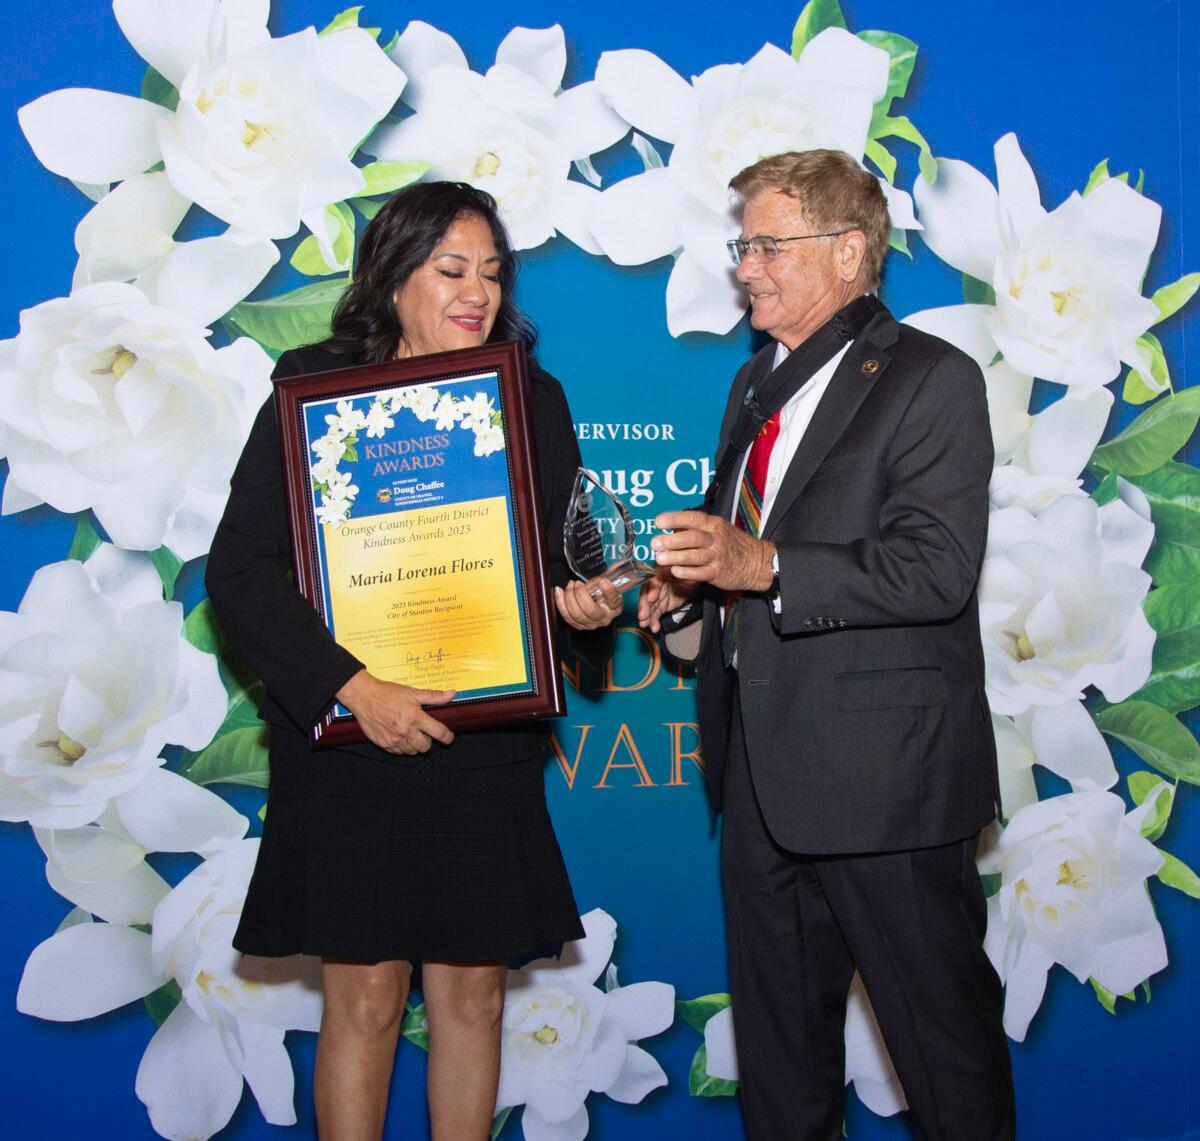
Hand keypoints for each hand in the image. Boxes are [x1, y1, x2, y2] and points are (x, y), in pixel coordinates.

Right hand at [335, 669, 454, 755]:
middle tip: (424, 732)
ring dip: (415, 745)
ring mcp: (394, 739)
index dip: (448, 737)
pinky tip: (400, 736)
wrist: (364, 697)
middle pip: (426, 747)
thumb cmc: (388, 693)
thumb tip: (452, 694)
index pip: (439, 733)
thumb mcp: (413, 692)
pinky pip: (398, 752)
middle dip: (428, 741)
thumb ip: (434, 696)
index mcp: (416, 717)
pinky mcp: (384, 744)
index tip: (448, 737)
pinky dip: (402, 747)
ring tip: (411, 734)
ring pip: (412, 751)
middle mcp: (406, 731)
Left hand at [555, 577, 622, 629]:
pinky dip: (560, 602)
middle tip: (578, 583)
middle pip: (590, 610)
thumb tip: (609, 568)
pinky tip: (559, 591)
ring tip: (570, 585)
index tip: (603, 581)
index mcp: (615, 607)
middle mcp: (604, 618)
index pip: (613, 600)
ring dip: (569, 597)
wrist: (598, 605)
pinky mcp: (579, 625)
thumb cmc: (602, 593)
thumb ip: (607, 576)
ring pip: (576, 614)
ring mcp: (591, 624)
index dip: (608, 591)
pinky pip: (567, 616)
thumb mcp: (608, 584)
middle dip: (580, 594)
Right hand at [637, 574, 696, 633]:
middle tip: (643, 616)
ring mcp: (657, 595)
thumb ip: (685, 571)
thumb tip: (677, 569)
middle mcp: (657, 583)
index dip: (652, 589)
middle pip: (647, 593)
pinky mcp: (660, 605)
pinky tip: (654, 627)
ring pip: (649, 605)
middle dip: (644, 606)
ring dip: (646, 615)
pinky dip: (653, 621)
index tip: (651, 598)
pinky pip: (655, 613)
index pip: (654, 579)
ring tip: (645, 624)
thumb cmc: (692, 574)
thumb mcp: (692, 572)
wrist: (695, 584)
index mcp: (662, 571)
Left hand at [651, 510, 775, 592]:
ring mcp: (718, 557)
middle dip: (672, 540)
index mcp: (713, 525)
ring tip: (659, 559)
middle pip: (692, 537)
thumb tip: (670, 527)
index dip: (675, 519)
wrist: (757, 561)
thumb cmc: (731, 543)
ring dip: (676, 557)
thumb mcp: (717, 529)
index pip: (692, 518)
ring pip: (695, 556)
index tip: (658, 521)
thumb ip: (696, 528)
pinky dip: (688, 573)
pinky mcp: (719, 573)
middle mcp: (716, 539)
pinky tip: (675, 572)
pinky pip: (701, 573)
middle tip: (654, 543)